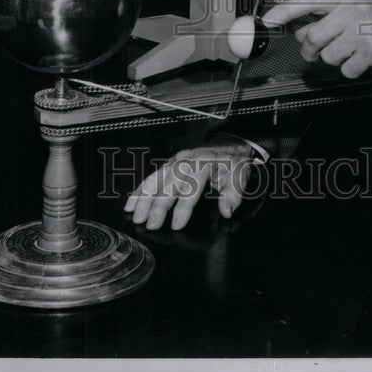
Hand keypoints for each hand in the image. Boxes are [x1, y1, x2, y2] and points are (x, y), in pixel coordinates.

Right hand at [124, 142, 254, 230]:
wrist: (231, 146)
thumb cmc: (234, 165)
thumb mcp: (240, 179)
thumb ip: (233, 195)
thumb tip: (226, 211)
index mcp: (205, 163)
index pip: (192, 187)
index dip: (183, 207)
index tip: (176, 225)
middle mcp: (188, 159)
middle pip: (170, 182)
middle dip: (158, 204)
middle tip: (149, 225)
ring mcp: (177, 159)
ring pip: (157, 178)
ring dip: (144, 197)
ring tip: (135, 215)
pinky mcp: (171, 162)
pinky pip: (153, 175)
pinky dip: (141, 189)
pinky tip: (131, 202)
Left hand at [262, 0, 371, 78]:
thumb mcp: (364, 0)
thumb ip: (334, 10)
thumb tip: (303, 28)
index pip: (307, 0)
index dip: (284, 12)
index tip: (268, 20)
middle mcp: (353, 8)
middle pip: (312, 36)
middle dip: (310, 50)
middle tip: (316, 53)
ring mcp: (362, 29)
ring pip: (327, 55)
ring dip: (335, 60)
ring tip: (352, 52)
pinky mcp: (371, 50)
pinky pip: (345, 69)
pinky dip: (352, 70)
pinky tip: (364, 60)